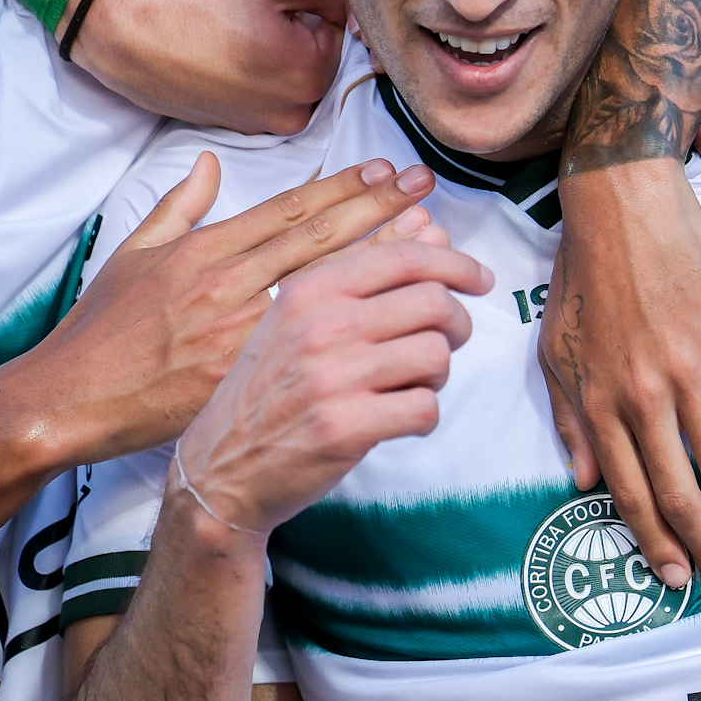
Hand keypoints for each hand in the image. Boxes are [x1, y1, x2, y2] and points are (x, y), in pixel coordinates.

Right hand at [20, 155, 438, 466]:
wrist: (72, 401)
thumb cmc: (102, 333)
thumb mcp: (133, 255)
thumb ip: (178, 207)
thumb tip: (206, 164)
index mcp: (205, 251)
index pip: (288, 210)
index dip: (342, 188)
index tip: (385, 171)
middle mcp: (227, 283)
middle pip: (318, 240)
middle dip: (378, 210)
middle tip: (426, 188)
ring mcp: (239, 332)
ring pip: (329, 293)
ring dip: (384, 270)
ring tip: (435, 250)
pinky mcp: (243, 379)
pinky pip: (318, 357)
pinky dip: (360, 341)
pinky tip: (401, 334)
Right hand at [71, 0, 344, 134]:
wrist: (131, 35)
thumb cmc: (202, 5)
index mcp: (314, 76)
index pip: (336, 29)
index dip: (305, 4)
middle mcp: (295, 112)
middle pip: (311, 53)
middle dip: (288, 24)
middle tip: (251, 2)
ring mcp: (262, 125)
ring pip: (284, 71)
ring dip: (267, 41)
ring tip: (232, 17)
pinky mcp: (235, 126)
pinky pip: (258, 90)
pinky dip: (246, 64)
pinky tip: (219, 41)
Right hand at [175, 239, 493, 533]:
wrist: (220, 467)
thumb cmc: (269, 389)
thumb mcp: (296, 319)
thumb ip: (363, 278)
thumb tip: (436, 233)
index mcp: (310, 289)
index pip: (404, 257)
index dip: (456, 264)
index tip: (480, 279)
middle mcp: (320, 325)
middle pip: (434, 302)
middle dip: (458, 324)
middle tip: (448, 342)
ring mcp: (332, 377)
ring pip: (436, 354)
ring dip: (439, 374)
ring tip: (413, 384)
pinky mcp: (345, 427)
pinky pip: (425, 407)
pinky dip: (424, 416)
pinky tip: (399, 418)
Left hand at [540, 160, 700, 596]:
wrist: (619, 201)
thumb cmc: (584, 271)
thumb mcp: (556, 348)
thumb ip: (570, 417)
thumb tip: (584, 480)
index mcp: (599, 402)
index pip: (629, 490)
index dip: (652, 540)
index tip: (675, 579)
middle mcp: (641, 395)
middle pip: (678, 490)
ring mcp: (686, 367)